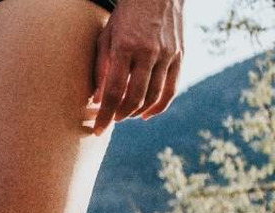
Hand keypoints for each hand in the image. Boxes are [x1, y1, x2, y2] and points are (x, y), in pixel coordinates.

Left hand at [91, 0, 183, 134]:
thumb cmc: (125, 16)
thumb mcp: (106, 37)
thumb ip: (101, 69)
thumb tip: (98, 101)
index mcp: (126, 48)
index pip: (114, 92)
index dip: (105, 115)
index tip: (97, 130)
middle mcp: (149, 53)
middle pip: (135, 98)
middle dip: (120, 116)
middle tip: (110, 121)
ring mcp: (168, 54)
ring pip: (154, 96)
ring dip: (137, 112)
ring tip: (125, 116)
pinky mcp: (181, 55)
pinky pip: (172, 89)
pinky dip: (159, 106)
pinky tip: (146, 113)